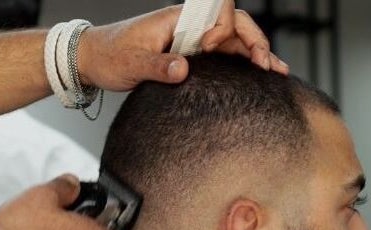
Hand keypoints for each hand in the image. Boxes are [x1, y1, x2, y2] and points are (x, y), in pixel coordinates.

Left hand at [77, 3, 288, 91]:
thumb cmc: (110, 56)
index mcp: (179, 19)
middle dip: (256, 42)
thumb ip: (157, 66)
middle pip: (236, 24)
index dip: (223, 29)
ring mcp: (196, 41)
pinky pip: (228, 56)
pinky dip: (247, 65)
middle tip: (267, 67)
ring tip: (276, 74)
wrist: (94, 60)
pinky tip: (263, 78)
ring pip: (237, 41)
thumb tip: (184, 69)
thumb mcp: (131, 64)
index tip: (211, 50)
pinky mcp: (196, 57)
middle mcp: (192, 27)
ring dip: (259, 54)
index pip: (218, 10)